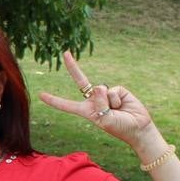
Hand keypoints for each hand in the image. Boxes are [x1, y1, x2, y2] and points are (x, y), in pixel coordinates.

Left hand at [38, 51, 154, 147]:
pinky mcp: (117, 90)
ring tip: (117, 111)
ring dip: (109, 102)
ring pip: (101, 90)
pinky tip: (123, 105)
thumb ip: (100, 105)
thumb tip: (99, 86)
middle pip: (81, 81)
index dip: (54, 100)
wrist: (138, 127)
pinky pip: (113, 91)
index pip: (66, 105)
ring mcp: (105, 94)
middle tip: (65, 53)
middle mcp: (93, 100)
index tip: (41, 95)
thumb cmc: (119, 127)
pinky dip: (117, 99)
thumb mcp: (105, 120)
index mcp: (86, 111)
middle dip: (73, 67)